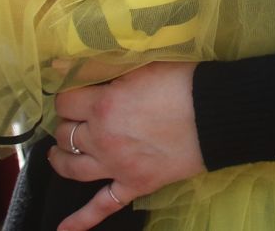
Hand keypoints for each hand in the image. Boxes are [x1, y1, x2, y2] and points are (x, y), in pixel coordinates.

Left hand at [49, 62, 204, 230]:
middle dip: (67, 123)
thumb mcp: (141, 65)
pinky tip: (64, 229)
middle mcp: (102, 138)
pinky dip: (82, 220)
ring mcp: (116, 166)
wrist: (215, 114)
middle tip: (75, 117)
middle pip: (66, 133)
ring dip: (61, 160)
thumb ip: (100, 65)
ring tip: (58, 153)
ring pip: (73, 168)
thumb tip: (61, 61)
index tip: (76, 93)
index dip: (68, 96)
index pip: (65, 102)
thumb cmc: (182, 82)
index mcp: (103, 105)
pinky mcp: (134, 184)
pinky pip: (103, 206)